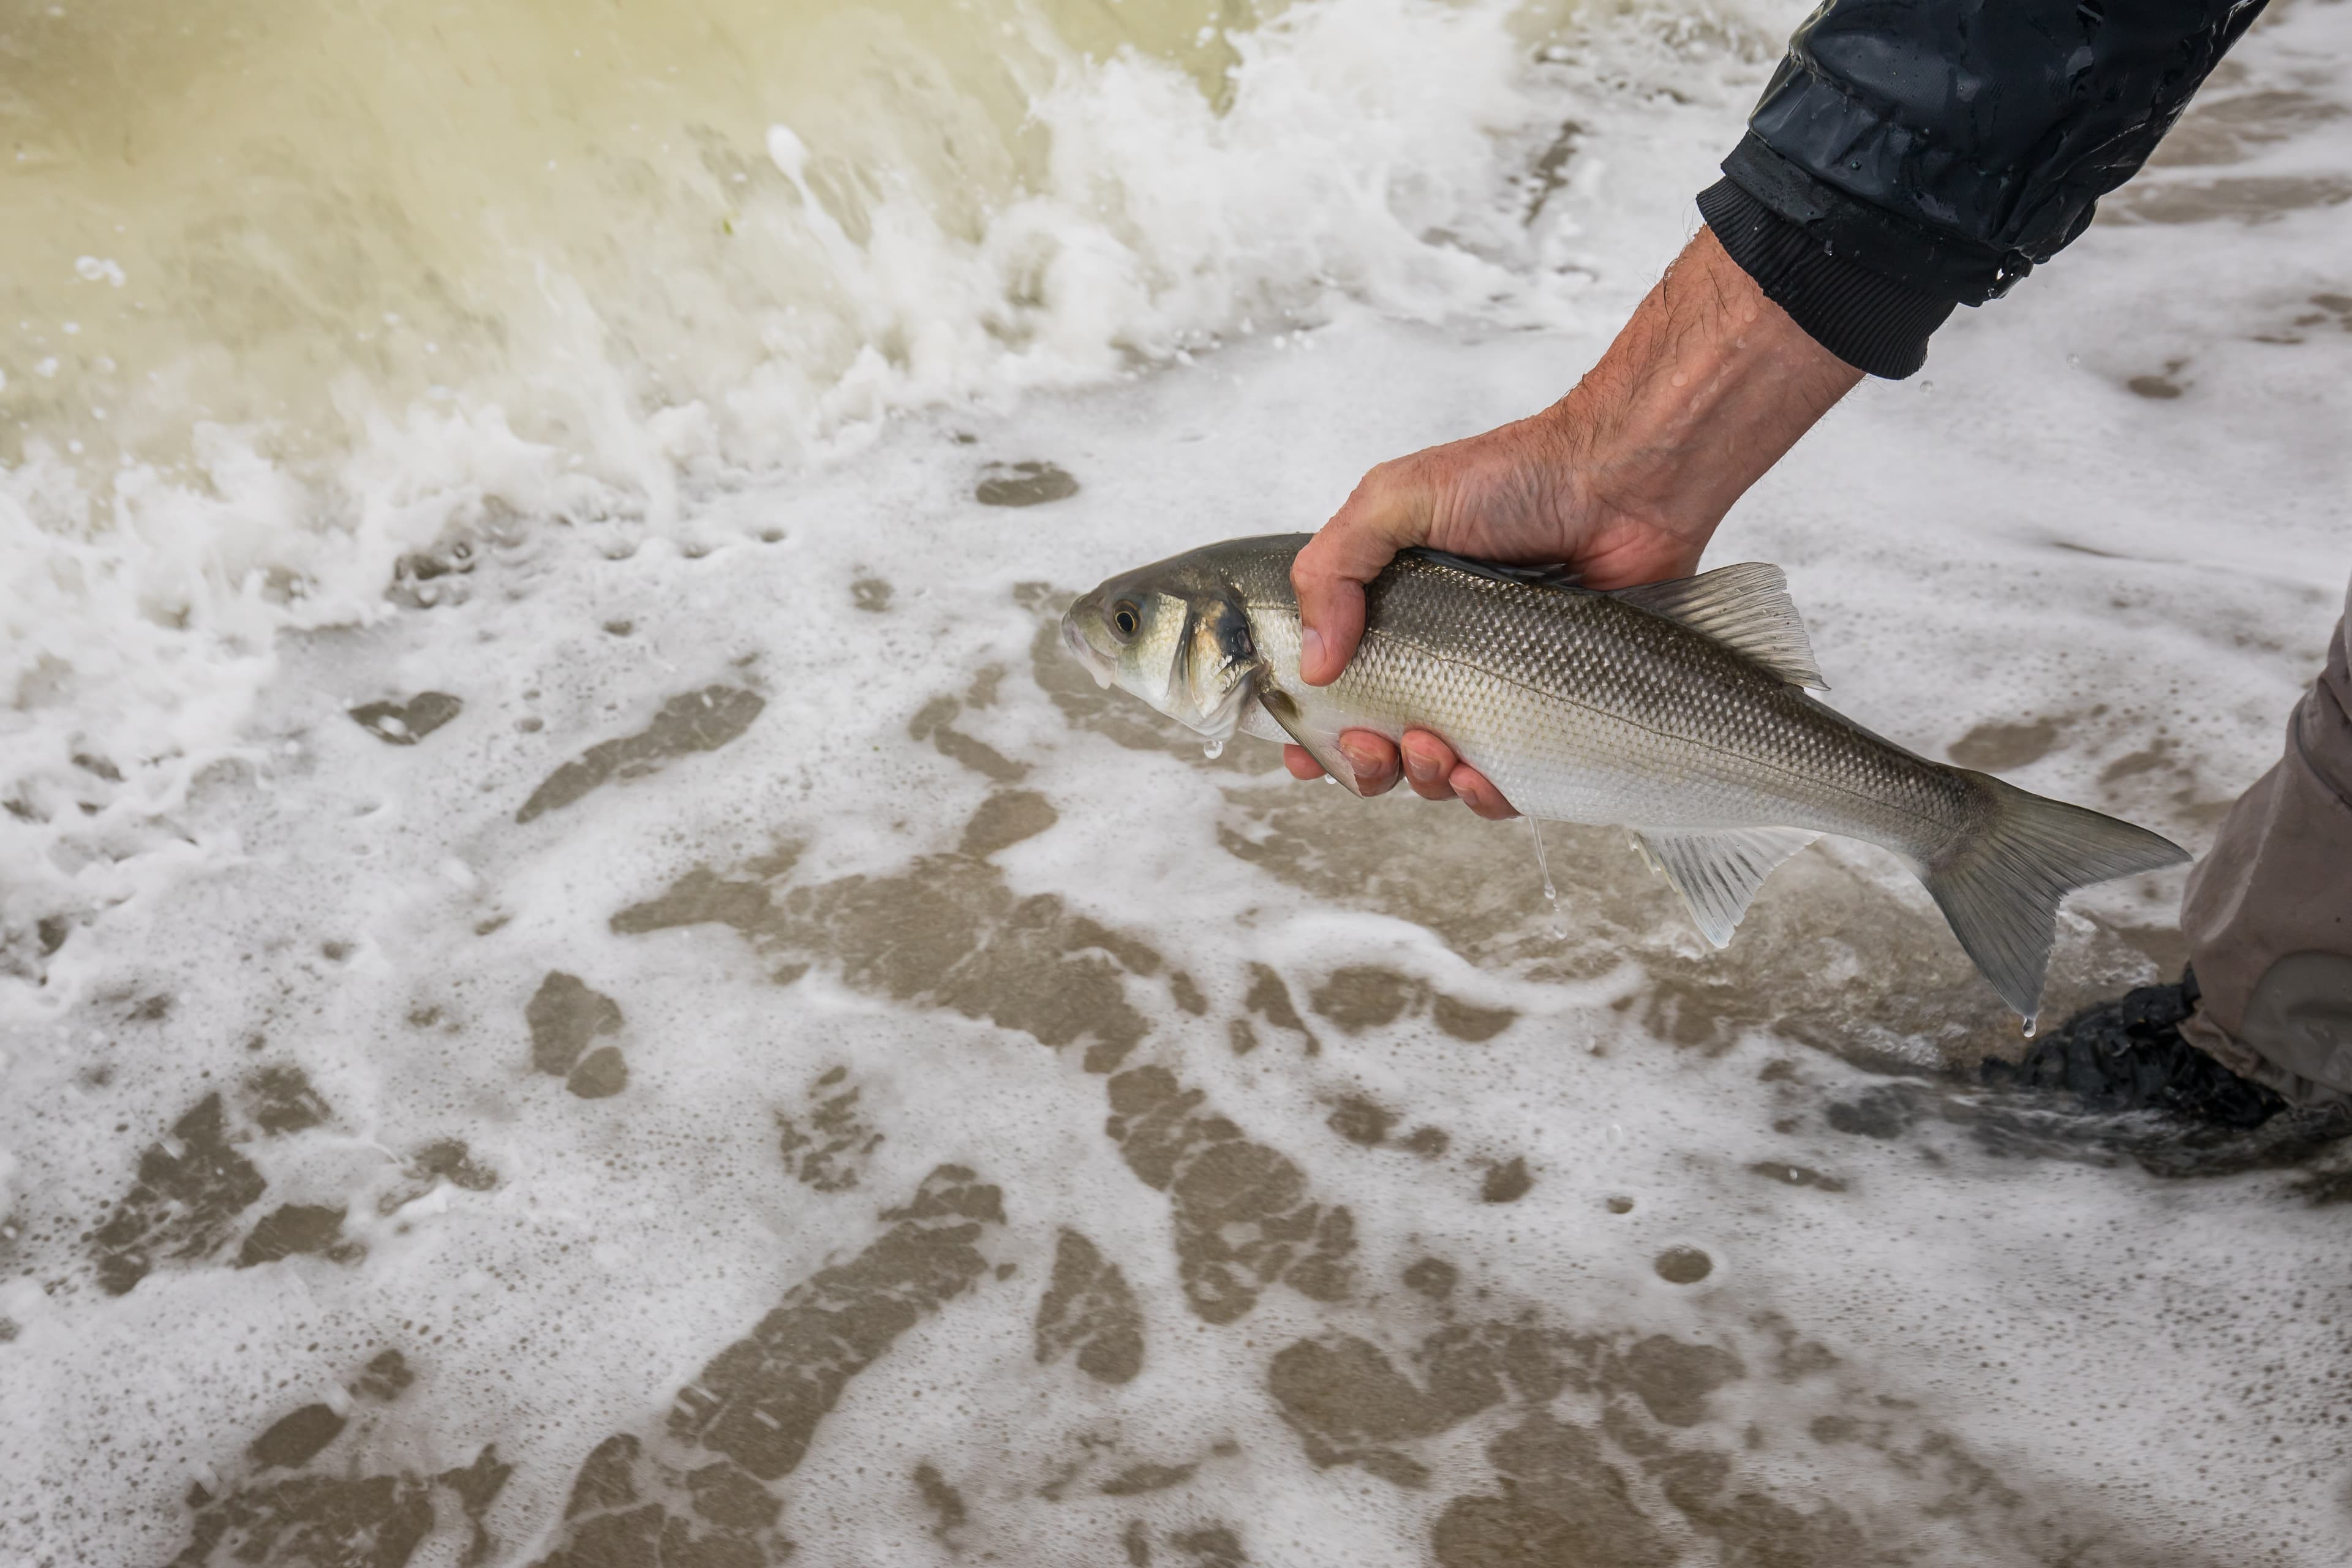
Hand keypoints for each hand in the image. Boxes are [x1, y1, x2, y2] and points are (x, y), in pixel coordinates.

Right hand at [1285, 224, 1861, 813]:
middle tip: (1373, 747)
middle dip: (1364, 766)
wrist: (1623, 484)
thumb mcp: (1395, 499)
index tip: (1298, 753)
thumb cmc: (1514, 477)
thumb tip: (1314, 666)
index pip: (1334, 688)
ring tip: (1432, 750)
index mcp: (1389, 613)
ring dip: (1422, 780)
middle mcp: (1438, 657)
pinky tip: (1481, 777)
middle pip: (1380, 746)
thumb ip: (1333, 569)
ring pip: (1440, 773)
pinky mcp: (1551, 711)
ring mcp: (1496, 687)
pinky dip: (1487, 797)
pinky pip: (1512, 783)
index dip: (1310, 731)